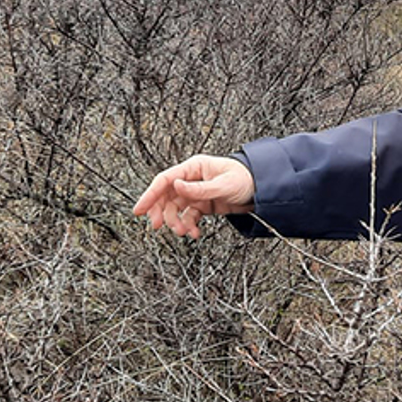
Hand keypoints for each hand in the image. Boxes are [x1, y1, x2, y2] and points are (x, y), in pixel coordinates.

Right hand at [133, 154, 254, 236]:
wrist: (262, 189)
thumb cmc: (245, 179)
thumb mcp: (224, 184)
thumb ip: (200, 189)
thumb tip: (176, 186)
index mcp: (194, 167)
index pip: (165, 180)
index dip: (150, 195)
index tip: (139, 210)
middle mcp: (192, 179)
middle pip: (166, 196)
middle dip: (162, 213)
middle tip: (159, 226)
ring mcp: (196, 192)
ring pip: (176, 209)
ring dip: (177, 222)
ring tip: (184, 232)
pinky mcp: (202, 204)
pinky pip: (189, 217)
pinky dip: (189, 226)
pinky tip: (194, 233)